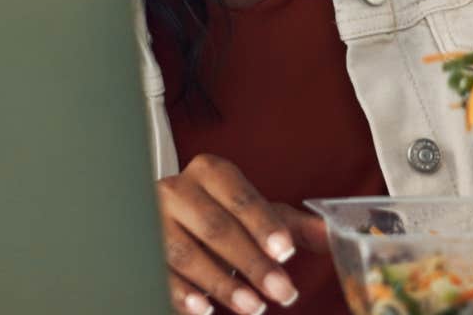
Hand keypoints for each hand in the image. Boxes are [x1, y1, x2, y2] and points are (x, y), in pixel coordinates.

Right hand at [157, 154, 327, 313]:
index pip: (239, 196)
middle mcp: (178, 189)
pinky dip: (182, 294)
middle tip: (282, 292)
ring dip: (222, 284)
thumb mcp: (257, 216)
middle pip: (216, 227)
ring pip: (186, 253)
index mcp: (210, 172)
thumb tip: (332, 234)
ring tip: (253, 307)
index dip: (263, 224)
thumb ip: (294, 226)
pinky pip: (159, 273)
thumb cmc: (220, 216)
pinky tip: (205, 309)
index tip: (286, 251)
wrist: (173, 220)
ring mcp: (155, 219)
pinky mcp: (140, 248)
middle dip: (252, 263)